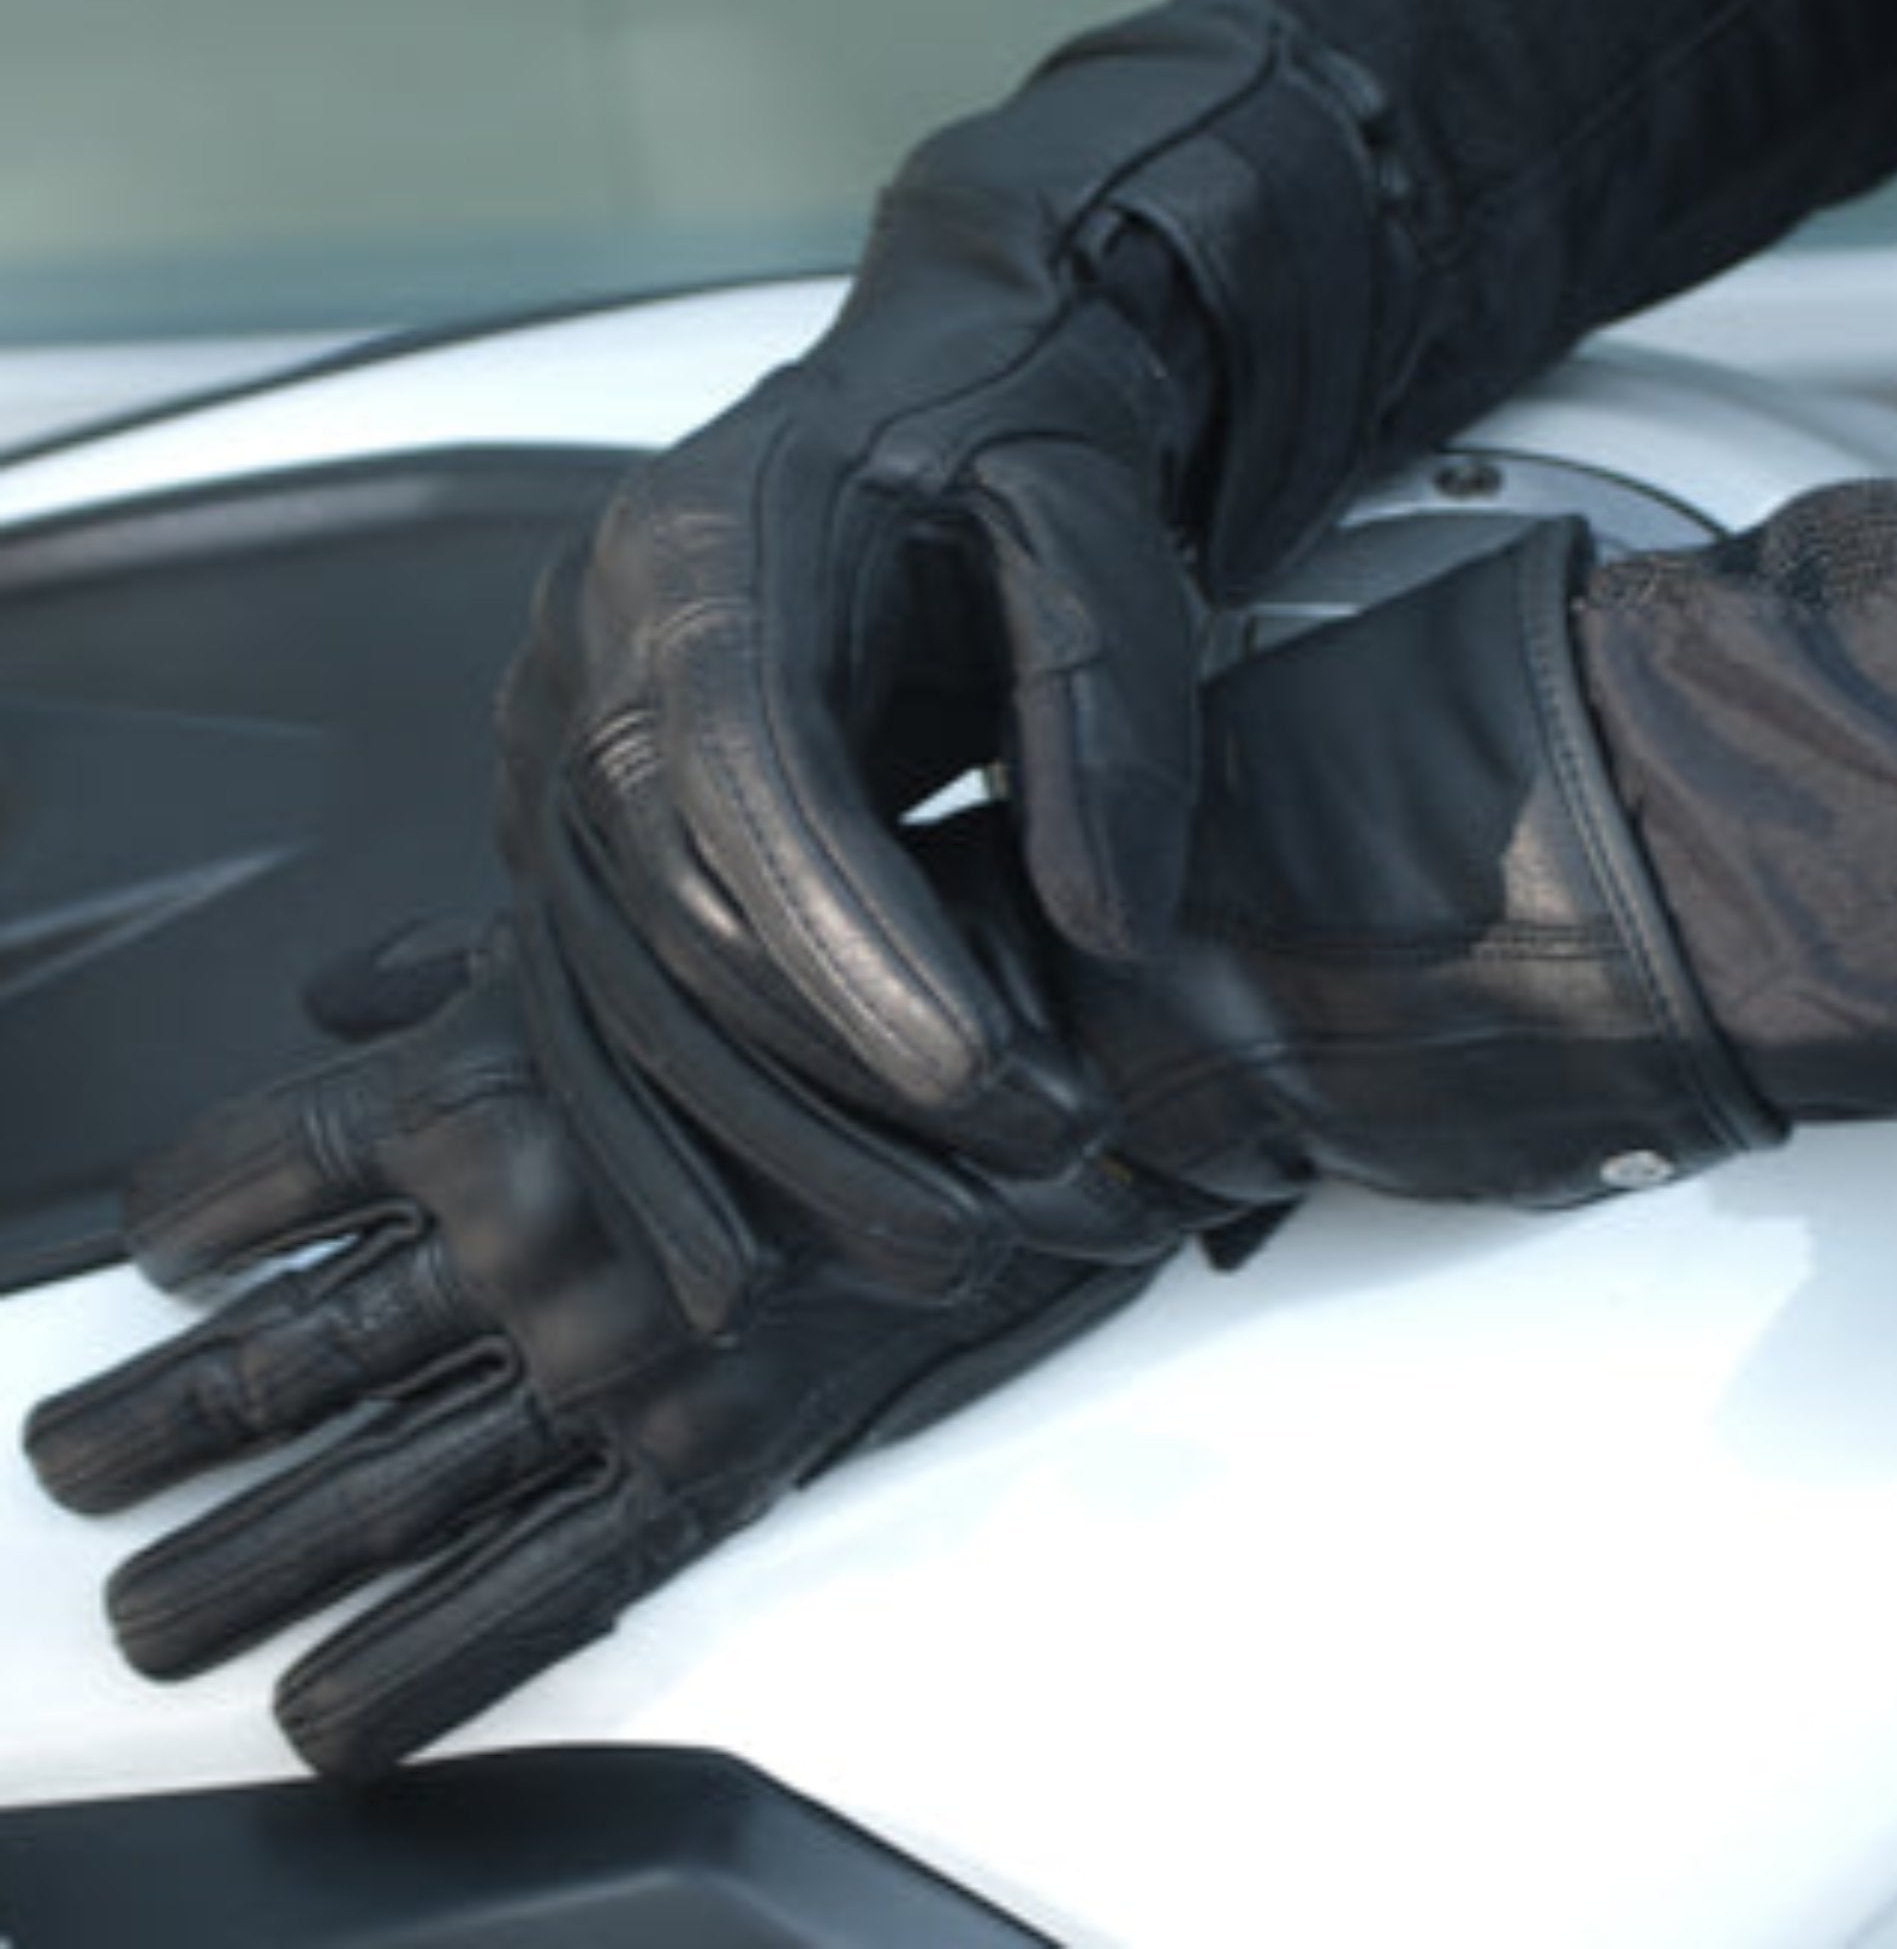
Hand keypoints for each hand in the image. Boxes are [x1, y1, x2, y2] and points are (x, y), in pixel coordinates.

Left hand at [23, 948, 1163, 1777]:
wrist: (1053, 1059)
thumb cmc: (862, 981)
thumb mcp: (653, 929)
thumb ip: (475, 959)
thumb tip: (344, 984)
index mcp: (493, 1081)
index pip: (251, 1181)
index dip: (173, 1232)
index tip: (150, 1265)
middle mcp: (524, 1231)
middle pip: (276, 1357)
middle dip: (154, 1432)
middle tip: (81, 1477)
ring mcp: (613, 1358)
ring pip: (372, 1490)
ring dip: (237, 1565)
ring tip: (150, 1612)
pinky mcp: (717, 1455)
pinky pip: (537, 1592)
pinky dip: (416, 1668)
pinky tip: (322, 1714)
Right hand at [540, 523, 1785, 1280]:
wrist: (921, 405)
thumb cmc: (1001, 449)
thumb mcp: (1088, 535)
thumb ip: (1101, 714)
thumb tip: (1102, 928)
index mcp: (708, 553)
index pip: (747, 770)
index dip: (850, 942)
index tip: (981, 1074)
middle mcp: (594, 659)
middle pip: (679, 915)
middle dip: (845, 1075)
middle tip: (1022, 1172)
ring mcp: (561, 753)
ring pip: (626, 997)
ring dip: (770, 1149)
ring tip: (931, 1249)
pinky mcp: (574, 835)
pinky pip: (597, 1013)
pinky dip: (669, 1144)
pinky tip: (738, 1260)